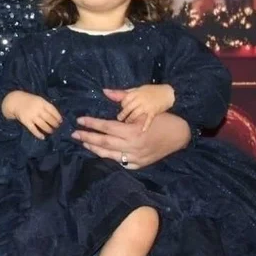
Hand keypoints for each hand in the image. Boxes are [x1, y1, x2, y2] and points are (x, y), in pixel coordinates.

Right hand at [1, 90, 61, 139]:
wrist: (15, 101)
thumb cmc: (30, 101)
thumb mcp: (39, 100)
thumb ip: (46, 106)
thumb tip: (56, 116)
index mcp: (42, 102)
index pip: (52, 110)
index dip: (58, 116)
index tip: (61, 121)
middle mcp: (37, 109)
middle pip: (49, 118)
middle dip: (54, 124)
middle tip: (57, 127)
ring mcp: (31, 116)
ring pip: (43, 125)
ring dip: (49, 129)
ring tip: (52, 131)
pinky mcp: (26, 121)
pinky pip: (33, 129)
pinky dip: (38, 134)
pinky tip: (43, 137)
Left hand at [72, 90, 191, 169]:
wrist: (180, 135)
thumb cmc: (163, 117)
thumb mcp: (143, 108)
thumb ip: (122, 101)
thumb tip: (105, 91)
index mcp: (132, 131)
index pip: (105, 127)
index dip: (91, 124)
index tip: (80, 120)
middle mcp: (131, 146)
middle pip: (103, 143)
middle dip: (87, 137)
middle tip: (74, 134)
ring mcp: (135, 158)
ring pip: (108, 155)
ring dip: (94, 148)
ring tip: (84, 142)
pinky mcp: (139, 164)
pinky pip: (119, 162)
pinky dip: (108, 156)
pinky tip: (100, 152)